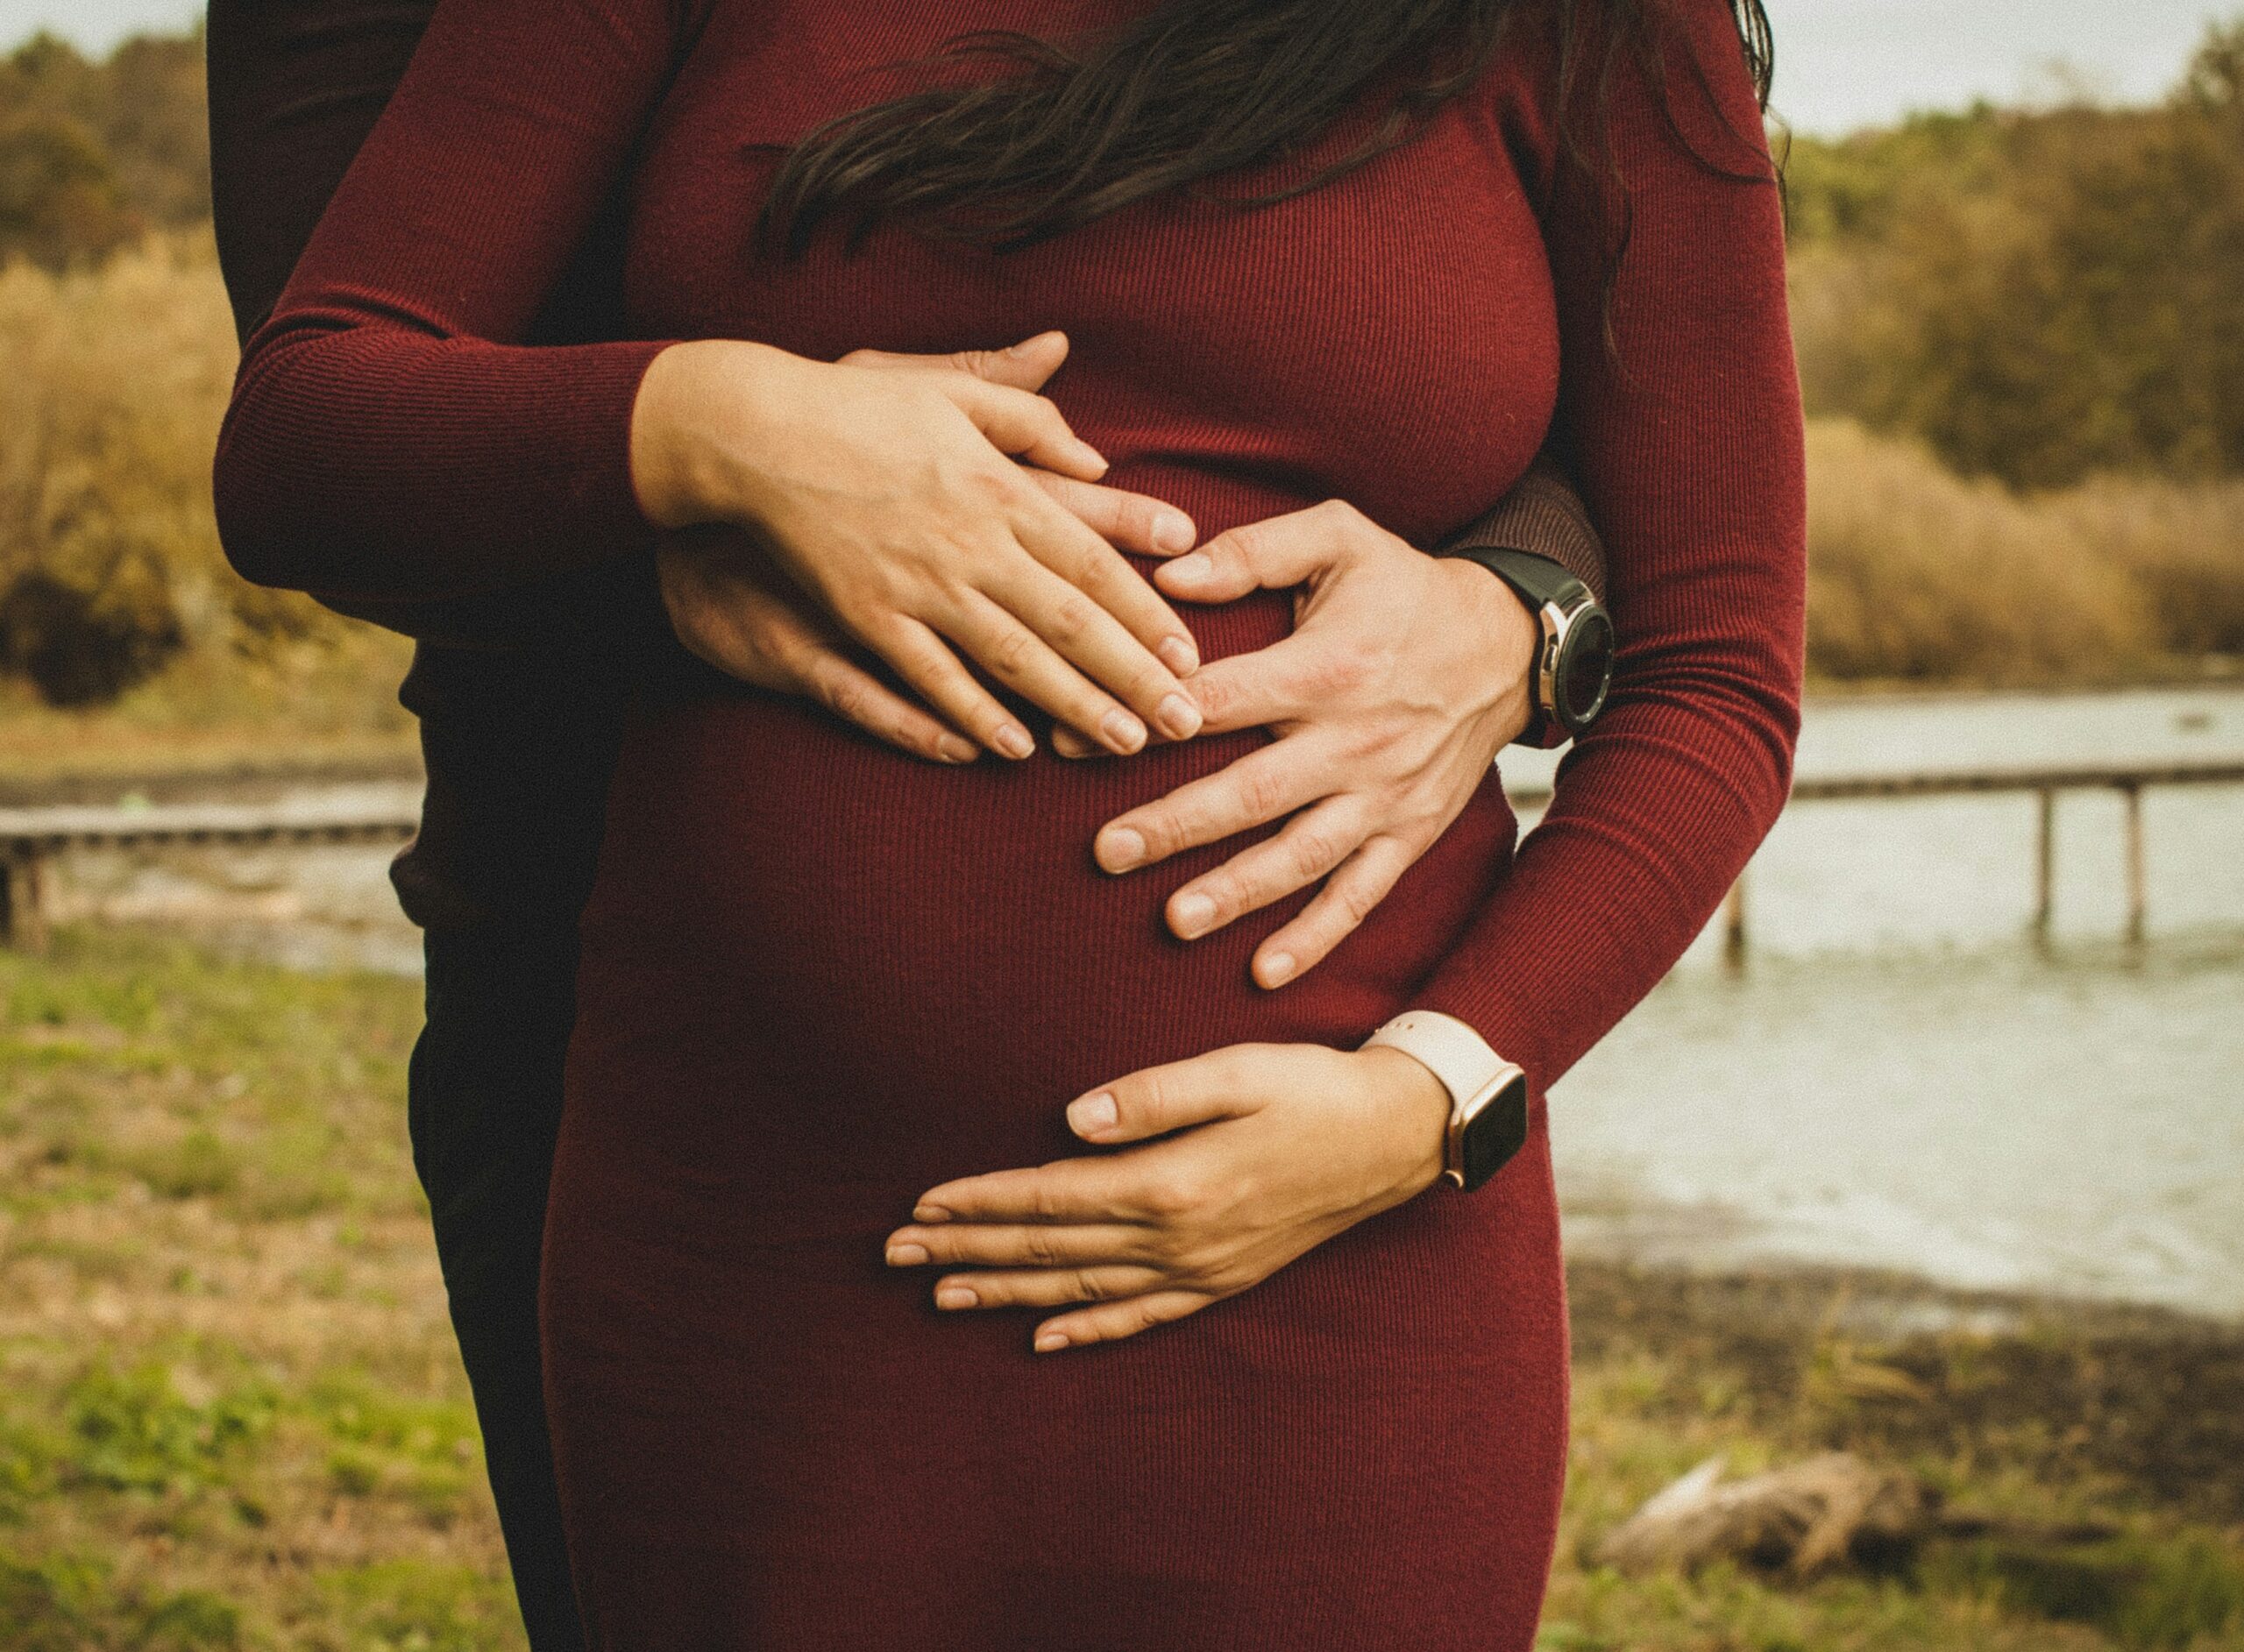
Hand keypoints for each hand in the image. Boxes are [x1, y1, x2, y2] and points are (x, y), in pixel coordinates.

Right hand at [630, 329, 1205, 759]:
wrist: (755, 430)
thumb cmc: (857, 406)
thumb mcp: (952, 390)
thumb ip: (1031, 416)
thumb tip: (1097, 458)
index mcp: (999, 486)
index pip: (1093, 560)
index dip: (1145, 612)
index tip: (1190, 654)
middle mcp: (970, 541)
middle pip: (1070, 620)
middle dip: (1133, 676)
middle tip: (1184, 723)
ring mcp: (918, 584)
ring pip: (1014, 659)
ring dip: (1074, 707)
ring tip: (1125, 746)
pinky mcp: (866, 616)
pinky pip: (930, 677)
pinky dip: (973, 714)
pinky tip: (1015, 749)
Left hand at [883, 1042, 1450, 1352]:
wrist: (1395, 1138)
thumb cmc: (1313, 1089)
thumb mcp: (1237, 1071)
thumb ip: (1153, 1095)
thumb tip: (1072, 1120)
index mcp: (1171, 1182)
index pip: (1050, 1198)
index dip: (979, 1202)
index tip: (918, 1207)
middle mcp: (1177, 1239)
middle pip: (1051, 1248)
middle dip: (967, 1249)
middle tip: (895, 1255)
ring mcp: (1199, 1269)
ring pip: (1081, 1288)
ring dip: (1006, 1289)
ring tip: (941, 1294)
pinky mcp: (1221, 1280)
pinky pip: (1138, 1316)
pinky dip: (1084, 1327)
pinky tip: (1042, 1335)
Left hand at [1076, 499, 1536, 986]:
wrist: (1509, 645)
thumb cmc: (1406, 588)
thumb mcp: (1340, 538)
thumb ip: (1252, 552)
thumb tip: (1168, 574)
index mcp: (1327, 667)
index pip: (1220, 700)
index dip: (1147, 720)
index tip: (1074, 743)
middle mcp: (1355, 739)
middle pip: (1253, 790)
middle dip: (1177, 825)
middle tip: (1108, 851)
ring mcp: (1384, 795)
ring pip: (1302, 854)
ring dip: (1239, 891)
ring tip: (1176, 920)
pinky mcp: (1409, 833)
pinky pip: (1361, 894)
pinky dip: (1318, 937)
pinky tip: (1266, 971)